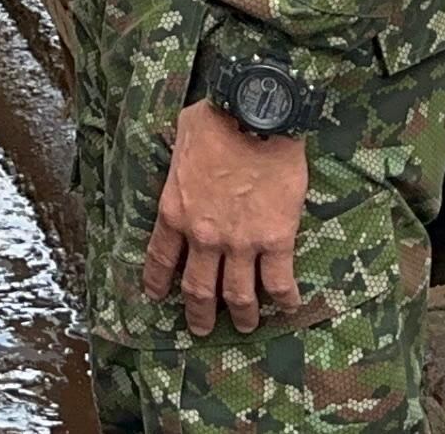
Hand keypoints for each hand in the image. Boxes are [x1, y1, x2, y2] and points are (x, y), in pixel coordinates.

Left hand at [142, 101, 306, 335]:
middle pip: (197, 288)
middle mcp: (203, 236)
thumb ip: (177, 166)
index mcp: (174, 212)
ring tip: (247, 327)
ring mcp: (240, 243)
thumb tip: (180, 159)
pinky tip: (287, 306)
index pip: (160, 258)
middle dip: (199, 313)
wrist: (254, 117)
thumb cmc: (215, 121)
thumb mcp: (179, 142)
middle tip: (201, 329)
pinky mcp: (276, 240)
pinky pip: (278, 281)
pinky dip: (283, 299)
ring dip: (242, 315)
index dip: (158, 281)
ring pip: (238, 295)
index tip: (157, 296)